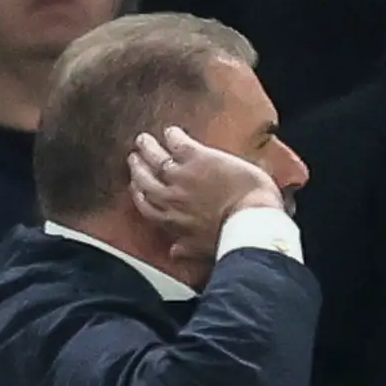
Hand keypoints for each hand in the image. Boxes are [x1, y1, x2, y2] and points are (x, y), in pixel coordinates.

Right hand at [127, 122, 281, 248]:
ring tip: (143, 140)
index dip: (138, 194)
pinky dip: (172, 135)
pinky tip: (171, 131)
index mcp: (171, 221)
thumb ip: (187, 247)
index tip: (136, 187)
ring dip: (146, 148)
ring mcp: (181, 176)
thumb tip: (174, 253)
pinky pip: (176, 142)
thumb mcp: (204, 247)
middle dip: (137, 168)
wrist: (251, 220)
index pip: (145, 206)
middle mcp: (170, 197)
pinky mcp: (196, 157)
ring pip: (154, 158)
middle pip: (144, 179)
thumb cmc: (233, 237)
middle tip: (134, 158)